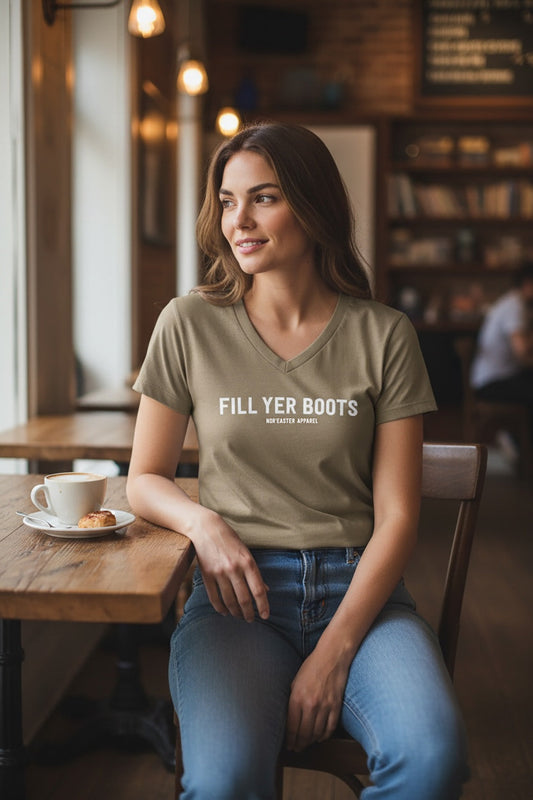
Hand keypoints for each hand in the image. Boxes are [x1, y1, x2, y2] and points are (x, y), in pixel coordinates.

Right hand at [191, 508, 268, 622]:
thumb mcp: (246, 553)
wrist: (206, 528)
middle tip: (250, 619)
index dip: (263, 606)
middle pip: (244, 599)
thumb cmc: (229, 540)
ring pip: (229, 601)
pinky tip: (225, 612)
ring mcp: (219, 572)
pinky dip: (220, 608)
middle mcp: (234, 568)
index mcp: (248, 562)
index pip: (258, 590)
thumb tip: (266, 590)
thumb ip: (255, 572)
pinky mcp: (207, 575)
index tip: (265, 616)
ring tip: (239, 616)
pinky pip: (214, 598)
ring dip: (235, 612)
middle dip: (249, 613)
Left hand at [285, 649, 349, 751]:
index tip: (288, 745)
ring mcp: (325, 706)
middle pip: (304, 734)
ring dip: (311, 741)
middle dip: (299, 744)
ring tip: (307, 744)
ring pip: (317, 733)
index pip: (291, 727)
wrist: (332, 656)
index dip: (290, 740)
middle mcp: (310, 705)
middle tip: (297, 748)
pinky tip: (320, 737)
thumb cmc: (311, 667)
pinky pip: (330, 728)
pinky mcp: (336, 706)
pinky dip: (324, 735)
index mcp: (297, 698)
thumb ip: (292, 700)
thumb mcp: (295, 682)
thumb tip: (288, 719)